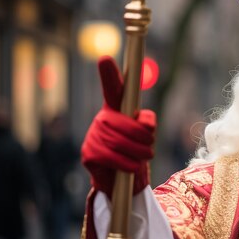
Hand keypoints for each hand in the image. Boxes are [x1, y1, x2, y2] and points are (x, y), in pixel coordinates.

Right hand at [81, 57, 155, 196]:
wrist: (120, 180)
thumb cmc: (135, 152)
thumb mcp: (146, 136)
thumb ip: (147, 124)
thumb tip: (143, 122)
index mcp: (116, 110)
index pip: (114, 89)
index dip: (110, 74)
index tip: (105, 58)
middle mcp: (102, 118)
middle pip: (129, 125)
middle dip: (146, 139)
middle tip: (150, 149)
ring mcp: (93, 135)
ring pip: (123, 142)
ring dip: (140, 153)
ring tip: (143, 158)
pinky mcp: (89, 154)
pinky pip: (114, 157)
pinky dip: (129, 165)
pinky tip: (131, 167)